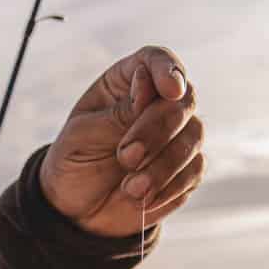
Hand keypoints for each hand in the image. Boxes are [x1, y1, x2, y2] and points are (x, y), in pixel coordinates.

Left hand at [39, 45, 204, 237]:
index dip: (167, 69)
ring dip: (163, 166)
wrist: (77, 207)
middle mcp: (158, 103)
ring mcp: (177, 136)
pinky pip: (193, 171)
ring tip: (130, 189)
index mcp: (127, 82)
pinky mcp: (186, 169)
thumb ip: (116, 114)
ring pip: (193, 137)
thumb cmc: (74, 161)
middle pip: (181, 100)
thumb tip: (147, 89)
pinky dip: (170, 187)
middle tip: (126, 157)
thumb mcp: (81, 135)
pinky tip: (143, 200)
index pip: (156, 60)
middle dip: (157, 130)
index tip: (169, 90)